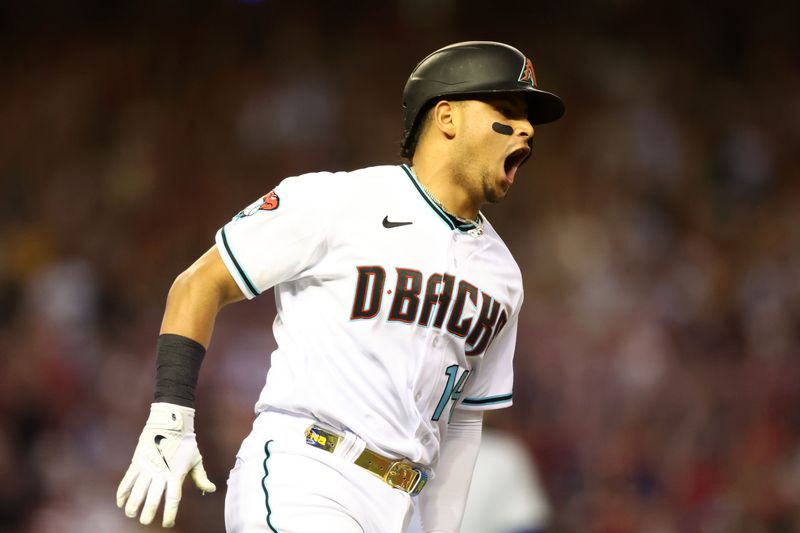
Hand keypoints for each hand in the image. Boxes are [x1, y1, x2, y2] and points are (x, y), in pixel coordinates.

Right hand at [116, 402, 215, 527]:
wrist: (170, 421)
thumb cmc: (186, 441)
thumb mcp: (196, 458)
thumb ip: (201, 476)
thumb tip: (211, 490)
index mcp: (176, 474)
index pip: (173, 499)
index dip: (170, 514)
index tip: (168, 524)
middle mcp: (161, 473)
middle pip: (152, 499)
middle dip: (148, 513)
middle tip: (146, 522)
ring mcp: (148, 467)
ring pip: (137, 492)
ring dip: (132, 505)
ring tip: (131, 514)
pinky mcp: (137, 461)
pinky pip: (127, 480)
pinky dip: (122, 492)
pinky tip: (120, 502)